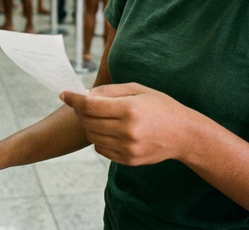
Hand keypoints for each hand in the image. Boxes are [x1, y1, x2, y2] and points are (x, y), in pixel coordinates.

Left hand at [60, 83, 195, 165]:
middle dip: (81, 111)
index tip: (64, 94)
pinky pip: (101, 149)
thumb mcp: (138, 90)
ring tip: (99, 117)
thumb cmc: (161, 107)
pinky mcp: (128, 160)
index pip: (90, 105)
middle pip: (88, 121)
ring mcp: (127, 148)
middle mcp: (127, 130)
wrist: (184, 135)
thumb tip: (85, 94)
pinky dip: (99, 139)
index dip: (74, 99)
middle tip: (84, 104)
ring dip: (89, 125)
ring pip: (92, 136)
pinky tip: (109, 130)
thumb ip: (110, 91)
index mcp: (130, 109)